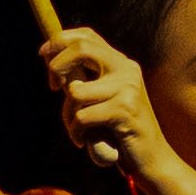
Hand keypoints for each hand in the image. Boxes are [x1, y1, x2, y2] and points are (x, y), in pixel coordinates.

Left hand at [40, 25, 161, 176]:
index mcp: (121, 63)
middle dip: (57, 66)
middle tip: (53, 87)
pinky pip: (83, 116)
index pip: (87, 36)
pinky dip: (76, 132)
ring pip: (76, 91)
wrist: (152, 159)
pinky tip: (83, 141)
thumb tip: (51, 61)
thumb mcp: (101, 100)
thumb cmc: (119, 132)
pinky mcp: (125, 110)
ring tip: (77, 130)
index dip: (60, 41)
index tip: (43, 55)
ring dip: (68, 115)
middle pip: (81, 49)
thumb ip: (83, 80)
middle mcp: (126, 69)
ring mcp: (127, 88)